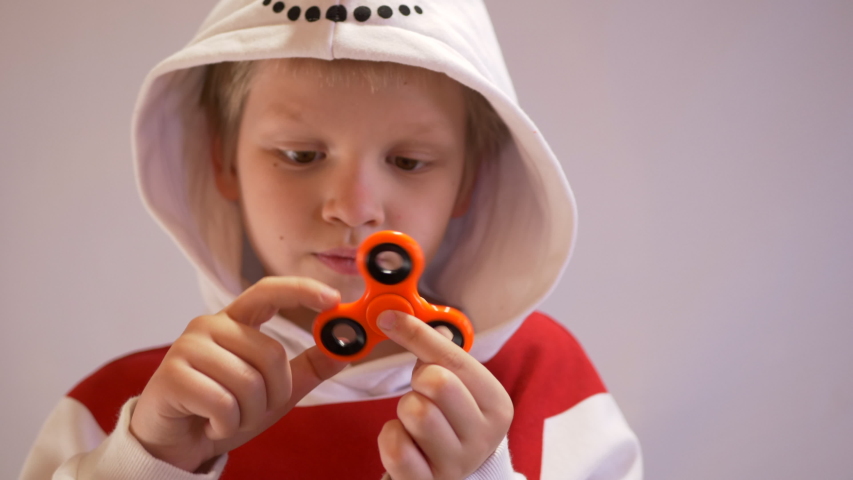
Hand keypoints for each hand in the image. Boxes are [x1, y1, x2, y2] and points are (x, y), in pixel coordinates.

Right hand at [129, 277, 348, 471]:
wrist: (175, 442)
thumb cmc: (222, 409)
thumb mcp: (275, 389)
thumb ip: (308, 367)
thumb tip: (346, 349)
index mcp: (236, 322)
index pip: (269, 292)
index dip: (302, 290)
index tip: (333, 299)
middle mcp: (209, 326)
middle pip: (272, 354)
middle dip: (273, 394)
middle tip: (250, 409)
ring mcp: (187, 347)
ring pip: (249, 382)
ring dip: (248, 414)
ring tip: (227, 417)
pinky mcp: (172, 375)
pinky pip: (223, 404)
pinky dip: (225, 425)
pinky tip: (210, 424)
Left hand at [376, 310, 513, 479]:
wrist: (457, 473)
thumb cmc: (453, 418)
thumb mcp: (459, 384)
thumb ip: (435, 349)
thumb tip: (397, 315)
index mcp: (497, 404)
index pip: (453, 358)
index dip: (416, 334)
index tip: (389, 318)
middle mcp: (484, 436)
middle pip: (437, 382)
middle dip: (419, 381)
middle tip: (422, 392)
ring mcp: (457, 463)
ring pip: (415, 412)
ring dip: (405, 411)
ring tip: (417, 420)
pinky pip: (396, 447)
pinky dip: (391, 437)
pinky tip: (405, 441)